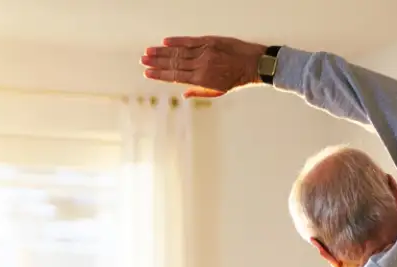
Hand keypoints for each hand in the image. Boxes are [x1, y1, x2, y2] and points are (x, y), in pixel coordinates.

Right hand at [140, 36, 267, 98]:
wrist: (254, 64)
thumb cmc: (236, 79)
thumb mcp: (219, 91)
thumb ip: (200, 92)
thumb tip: (183, 95)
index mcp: (202, 80)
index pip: (175, 77)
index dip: (159, 75)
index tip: (147, 73)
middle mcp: (201, 66)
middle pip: (173, 64)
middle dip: (156, 62)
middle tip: (142, 60)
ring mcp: (205, 53)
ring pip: (179, 52)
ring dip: (162, 52)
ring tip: (148, 51)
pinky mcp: (210, 41)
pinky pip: (190, 41)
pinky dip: (177, 41)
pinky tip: (165, 41)